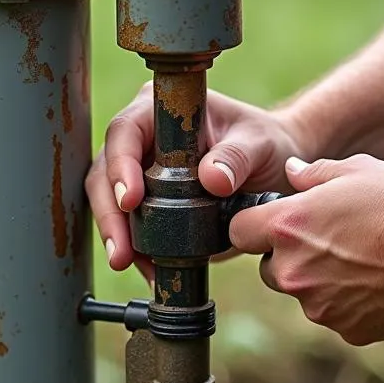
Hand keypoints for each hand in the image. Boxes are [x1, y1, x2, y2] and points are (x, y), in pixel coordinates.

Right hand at [86, 83, 311, 281]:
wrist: (277, 171)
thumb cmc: (266, 144)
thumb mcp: (259, 143)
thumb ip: (238, 155)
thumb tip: (212, 179)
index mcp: (163, 112)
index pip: (126, 131)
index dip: (121, 165)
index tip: (130, 199)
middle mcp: (144, 139)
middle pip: (106, 171)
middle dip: (109, 212)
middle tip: (121, 249)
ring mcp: (142, 173)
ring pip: (111, 202)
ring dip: (115, 235)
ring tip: (127, 262)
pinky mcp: (151, 205)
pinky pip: (132, 227)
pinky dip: (136, 250)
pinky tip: (150, 270)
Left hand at [228, 153, 383, 345]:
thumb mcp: (358, 170)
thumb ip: (315, 174)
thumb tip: (292, 172)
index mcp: (287, 227)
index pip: (238, 231)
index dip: (255, 224)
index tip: (277, 220)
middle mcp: (293, 272)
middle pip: (269, 269)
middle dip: (290, 257)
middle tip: (331, 239)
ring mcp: (319, 306)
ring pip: (304, 294)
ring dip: (320, 281)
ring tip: (365, 258)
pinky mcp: (347, 330)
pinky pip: (336, 315)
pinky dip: (350, 303)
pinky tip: (380, 282)